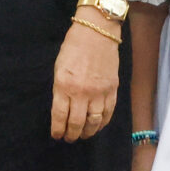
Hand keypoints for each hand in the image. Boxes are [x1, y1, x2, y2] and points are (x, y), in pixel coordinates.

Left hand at [50, 17, 119, 141]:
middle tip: (69, 138)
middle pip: (77, 123)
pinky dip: (103, 123)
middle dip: (72, 134)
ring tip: (83, 135)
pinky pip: (109, 112)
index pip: (60, 116)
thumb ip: (61, 89)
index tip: (57, 135)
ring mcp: (99, 92)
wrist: (97, 32)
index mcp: (64, 85)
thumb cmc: (73, 47)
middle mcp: (82, 92)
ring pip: (94, 122)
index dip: (58, 129)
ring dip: (88, 132)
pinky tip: (97, 126)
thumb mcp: (59, 68)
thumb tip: (62, 109)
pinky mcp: (113, 89)